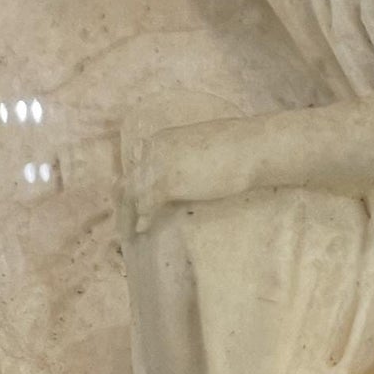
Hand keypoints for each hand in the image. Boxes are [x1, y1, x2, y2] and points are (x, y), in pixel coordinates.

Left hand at [119, 121, 250, 237]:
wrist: (250, 147)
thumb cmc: (238, 143)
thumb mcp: (202, 142)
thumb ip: (186, 152)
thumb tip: (190, 165)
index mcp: (162, 139)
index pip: (137, 164)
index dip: (132, 184)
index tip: (130, 200)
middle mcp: (154, 151)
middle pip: (130, 181)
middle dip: (123, 203)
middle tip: (123, 222)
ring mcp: (159, 167)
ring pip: (133, 195)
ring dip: (127, 216)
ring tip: (126, 234)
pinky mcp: (168, 184)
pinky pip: (147, 205)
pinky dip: (142, 219)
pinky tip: (141, 230)